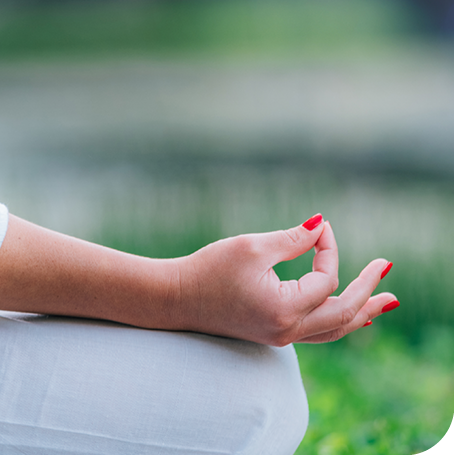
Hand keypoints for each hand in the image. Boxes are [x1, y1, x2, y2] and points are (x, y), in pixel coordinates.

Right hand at [170, 215, 397, 345]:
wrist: (176, 298)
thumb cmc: (209, 268)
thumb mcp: (251, 247)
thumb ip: (291, 238)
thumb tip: (321, 226)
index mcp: (285, 310)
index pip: (326, 280)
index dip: (327, 249)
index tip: (319, 227)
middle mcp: (289, 330)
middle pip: (344, 314)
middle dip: (368, 289)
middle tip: (386, 266)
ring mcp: (282, 336)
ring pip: (335, 328)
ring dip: (362, 311)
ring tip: (385, 301)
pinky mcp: (273, 333)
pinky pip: (319, 332)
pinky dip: (340, 321)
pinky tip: (352, 316)